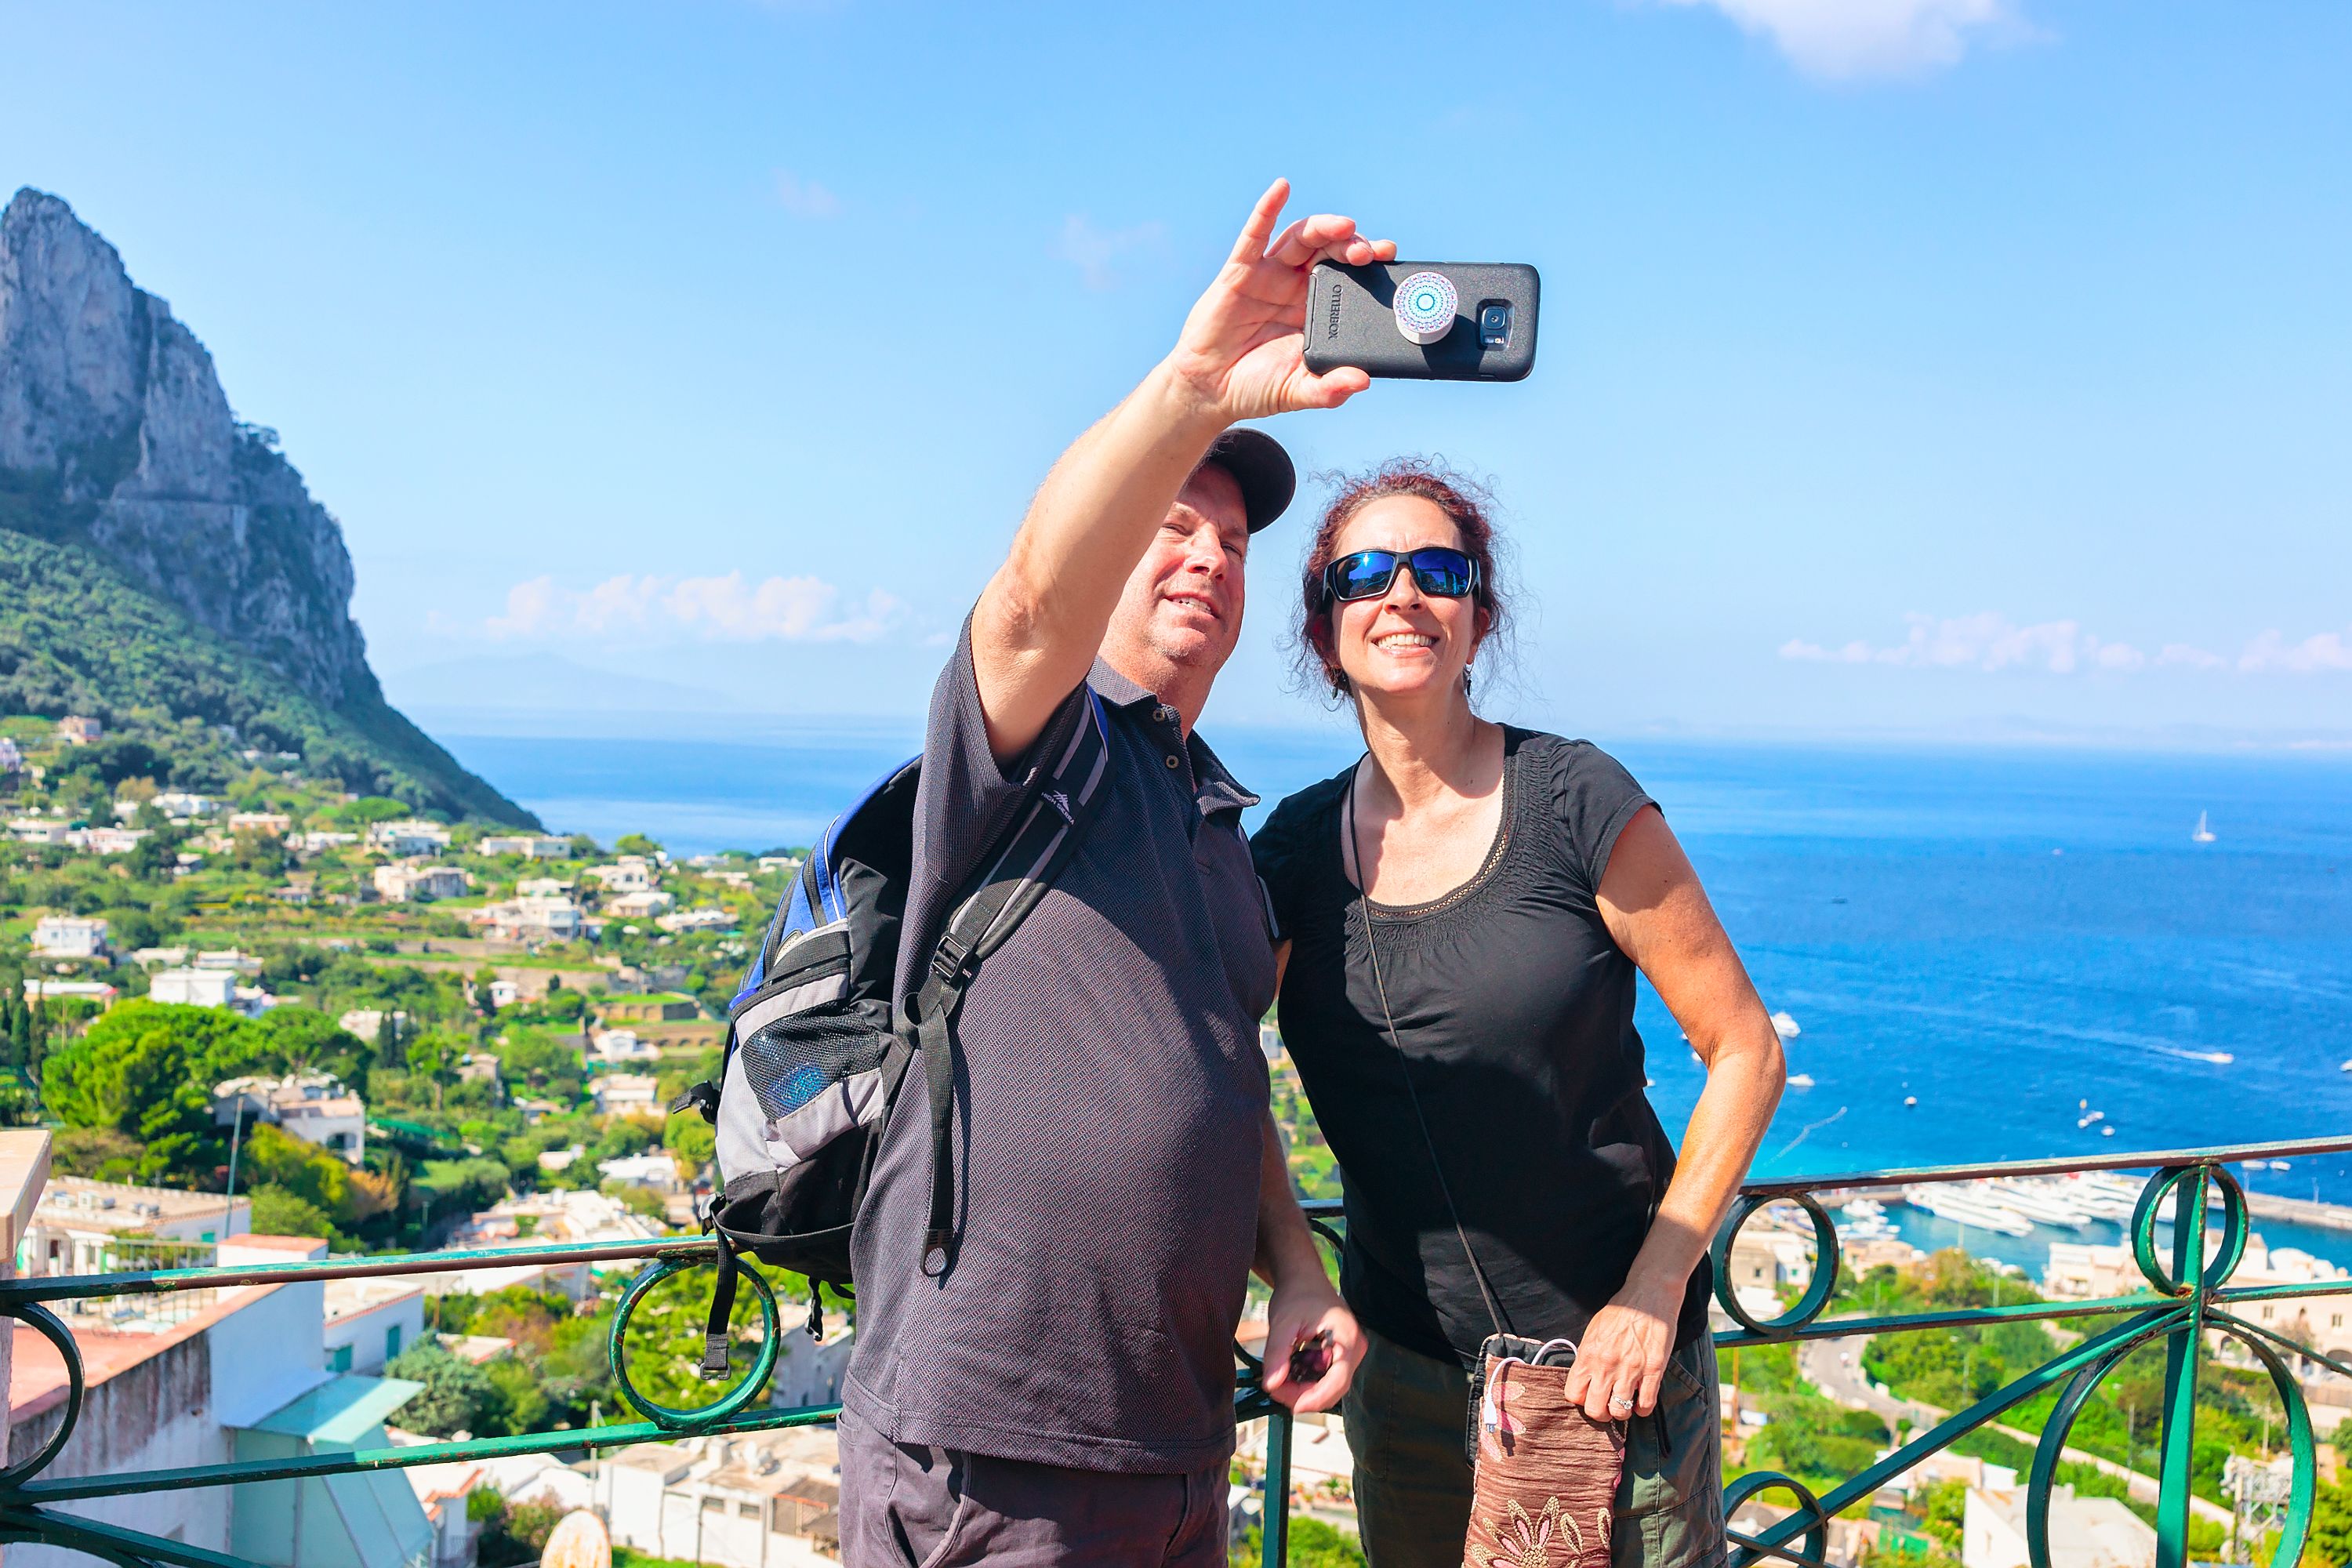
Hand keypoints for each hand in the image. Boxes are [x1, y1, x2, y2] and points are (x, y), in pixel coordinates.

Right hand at [1164, 178, 1396, 424]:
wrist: (1210, 391)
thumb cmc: (1256, 387)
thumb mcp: (1298, 392)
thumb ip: (1329, 390)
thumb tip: (1362, 382)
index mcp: (1318, 308)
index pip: (1350, 276)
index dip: (1370, 264)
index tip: (1390, 259)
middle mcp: (1296, 285)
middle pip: (1330, 251)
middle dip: (1352, 245)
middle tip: (1370, 253)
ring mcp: (1269, 276)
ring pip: (1300, 239)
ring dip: (1324, 228)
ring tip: (1345, 227)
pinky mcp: (1239, 273)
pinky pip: (1254, 236)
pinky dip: (1267, 210)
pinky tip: (1280, 189)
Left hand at [1260, 1276, 1364, 1414]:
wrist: (1303, 1278)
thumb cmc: (1297, 1294)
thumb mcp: (1283, 1323)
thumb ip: (1277, 1355)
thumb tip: (1270, 1385)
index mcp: (1348, 1339)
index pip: (1338, 1382)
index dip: (1314, 1398)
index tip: (1290, 1404)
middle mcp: (1355, 1349)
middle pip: (1333, 1389)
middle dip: (1303, 1394)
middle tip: (1274, 1388)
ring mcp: (1349, 1354)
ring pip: (1328, 1387)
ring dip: (1302, 1389)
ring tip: (1278, 1378)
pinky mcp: (1340, 1357)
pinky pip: (1325, 1378)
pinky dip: (1305, 1380)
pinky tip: (1288, 1371)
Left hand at [1563, 1288, 1677, 1420]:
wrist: (1648, 1295)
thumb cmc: (1621, 1311)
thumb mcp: (1594, 1330)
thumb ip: (1588, 1355)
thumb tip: (1584, 1377)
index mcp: (1588, 1354)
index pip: (1573, 1394)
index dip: (1581, 1400)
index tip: (1589, 1396)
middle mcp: (1606, 1365)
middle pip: (1595, 1410)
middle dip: (1601, 1413)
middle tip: (1608, 1405)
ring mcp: (1631, 1369)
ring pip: (1620, 1411)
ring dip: (1623, 1412)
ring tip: (1625, 1403)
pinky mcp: (1654, 1370)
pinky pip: (1646, 1405)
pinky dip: (1643, 1409)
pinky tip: (1642, 1400)